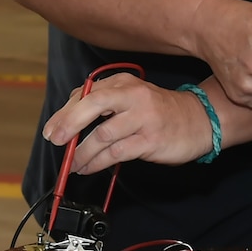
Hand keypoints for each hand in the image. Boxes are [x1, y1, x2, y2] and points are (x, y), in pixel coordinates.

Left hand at [40, 74, 215, 173]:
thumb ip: (103, 102)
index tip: (52, 129)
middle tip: (55, 140)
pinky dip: (98, 162)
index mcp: (123, 83)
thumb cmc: (159, 110)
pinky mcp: (150, 139)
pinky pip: (117, 152)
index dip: (65, 112)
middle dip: (69, 123)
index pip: (87, 93)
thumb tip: (68, 118)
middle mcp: (132, 95)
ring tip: (72, 164)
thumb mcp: (131, 97)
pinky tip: (89, 168)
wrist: (200, 120)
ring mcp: (143, 117)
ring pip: (103, 134)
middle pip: (93, 105)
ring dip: (82, 152)